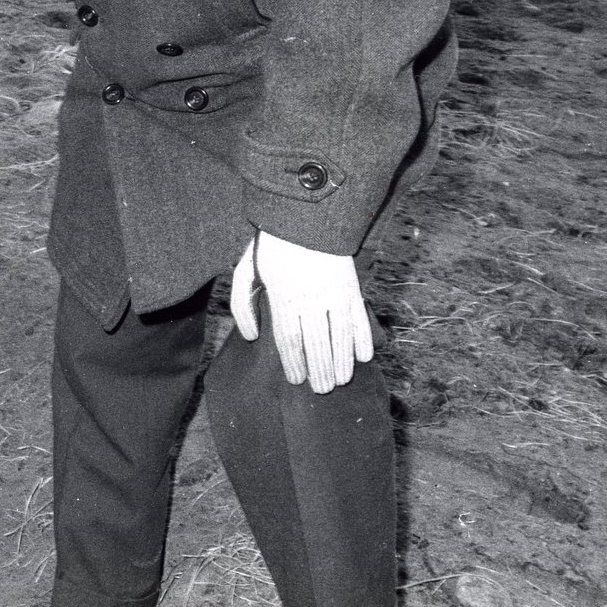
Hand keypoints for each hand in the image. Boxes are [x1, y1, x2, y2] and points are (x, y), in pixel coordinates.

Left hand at [230, 230, 373, 393]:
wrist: (305, 216)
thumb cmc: (270, 249)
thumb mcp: (245, 272)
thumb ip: (242, 305)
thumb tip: (250, 337)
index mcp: (283, 296)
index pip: (289, 339)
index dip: (294, 363)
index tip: (297, 380)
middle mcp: (309, 298)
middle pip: (316, 344)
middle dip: (320, 370)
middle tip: (322, 389)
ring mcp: (333, 293)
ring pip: (339, 336)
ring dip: (342, 361)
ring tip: (341, 380)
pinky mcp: (351, 287)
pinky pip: (359, 318)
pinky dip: (363, 339)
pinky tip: (364, 357)